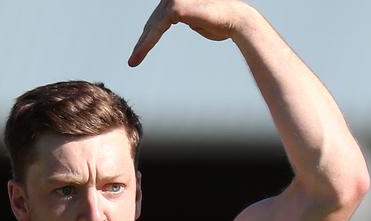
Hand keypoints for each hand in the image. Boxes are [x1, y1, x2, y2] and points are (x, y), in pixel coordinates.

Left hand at [128, 0, 247, 66]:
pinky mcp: (175, 8)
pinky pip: (157, 29)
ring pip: (153, 26)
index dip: (149, 34)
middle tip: (133, 60)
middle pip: (153, 21)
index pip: (160, 17)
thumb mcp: (197, 20)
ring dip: (142, 46)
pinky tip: (140, 54)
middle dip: (142, 42)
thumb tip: (175, 19)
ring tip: (133, 62)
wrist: (237, 21)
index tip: (140, 50)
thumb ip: (186, 19)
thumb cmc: (221, 23)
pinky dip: (148, 43)